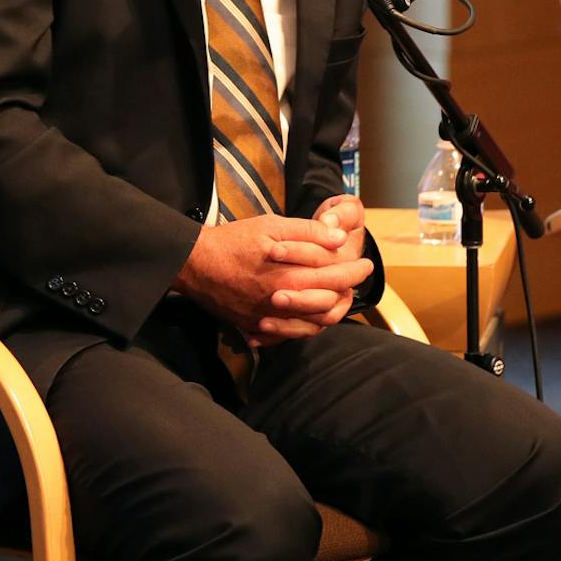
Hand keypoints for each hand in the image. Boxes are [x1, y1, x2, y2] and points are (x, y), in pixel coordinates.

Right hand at [173, 212, 373, 344]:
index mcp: (291, 277)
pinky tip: (311, 316)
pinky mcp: (256, 326)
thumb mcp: (271, 226)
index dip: (355, 271)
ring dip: (331, 312)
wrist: (195, 264)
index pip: (336, 278)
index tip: (366, 264)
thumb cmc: (234, 241)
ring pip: (313, 325)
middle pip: (330, 304)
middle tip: (356, 279)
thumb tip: (339, 239)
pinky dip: (305, 328)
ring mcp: (270, 319)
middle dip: (348, 291)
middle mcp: (284, 303)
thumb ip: (308, 233)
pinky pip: (289, 334)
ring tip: (339, 297)